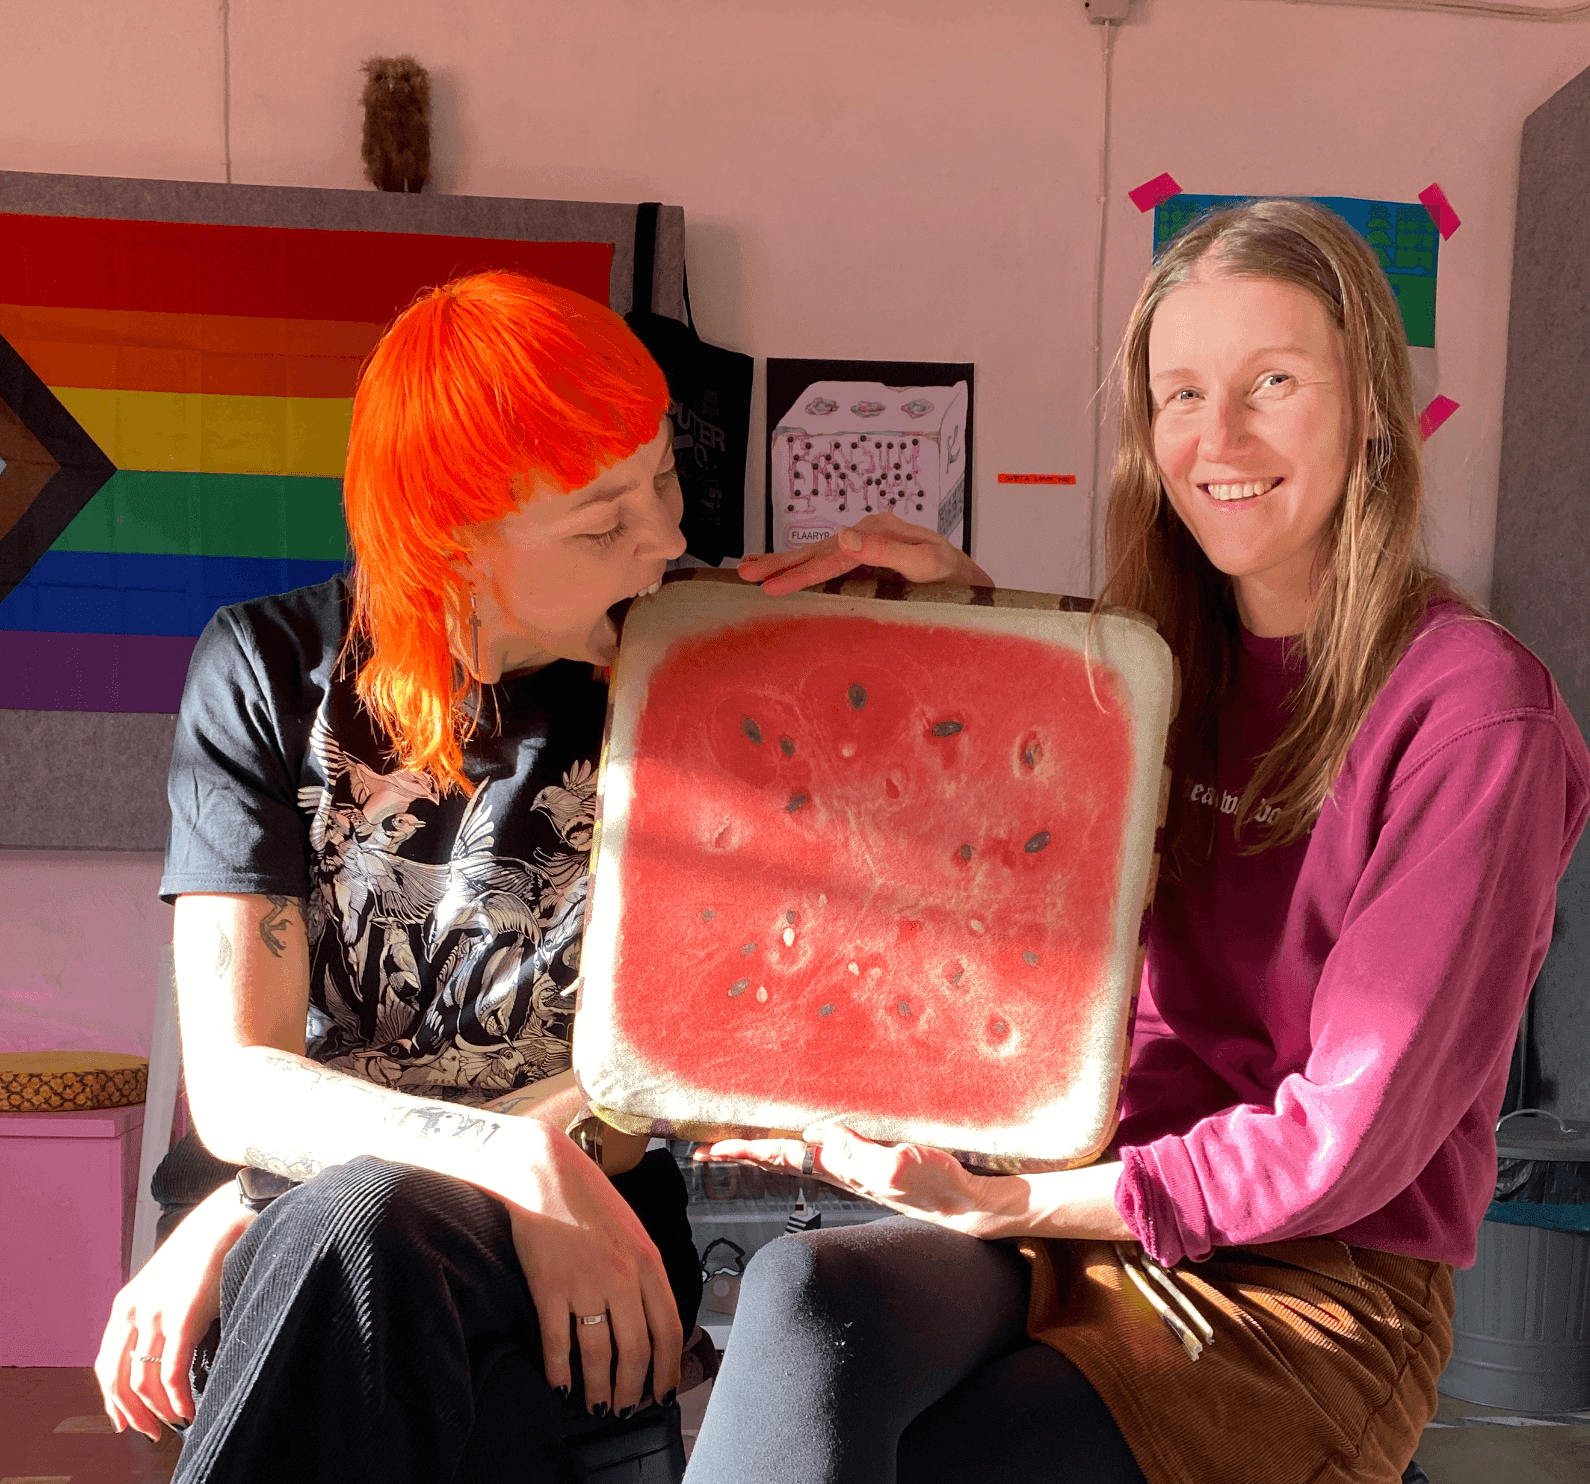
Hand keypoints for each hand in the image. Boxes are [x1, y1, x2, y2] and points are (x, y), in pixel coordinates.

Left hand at [95, 1183, 251, 1438]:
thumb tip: (162, 1352)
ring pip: (144, 1383)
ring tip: (174, 1422)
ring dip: (157, 1411)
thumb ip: (156, 1313)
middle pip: (119, 1380)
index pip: (106, 1366)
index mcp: (126, 1305)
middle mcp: (133, 1312)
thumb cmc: (204, 1251)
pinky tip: (188, 1410)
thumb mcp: (166, 1282)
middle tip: (149, 1432)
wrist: (227, 1220)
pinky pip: (172, 1373)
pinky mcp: (182, 1320)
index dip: (112, 1399)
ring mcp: (156, 1316)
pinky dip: (178, 1399)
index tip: (124, 1420)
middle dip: (132, 1414)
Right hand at [506, 1126, 682, 1416]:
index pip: (669, 1330)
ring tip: (596, 1407)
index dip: (668, 1370)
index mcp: (649, 1262)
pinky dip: (559, 1373)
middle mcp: (622, 1276)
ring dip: (598, 1390)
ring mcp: (585, 1283)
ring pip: (598, 1355)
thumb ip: (643, 1274)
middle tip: (626, 1409)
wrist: (546, 1173)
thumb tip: (650, 1321)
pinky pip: (557, 1343)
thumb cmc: (590, 1201)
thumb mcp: (633, 1232)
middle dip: (633, 1389)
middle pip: (636, 1351)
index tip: (663, 1393)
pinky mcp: (549, 1288)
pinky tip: (560, 1386)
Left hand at [694, 1123, 1014, 1238]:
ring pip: (795, 1155)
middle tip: (704, 1148)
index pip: (781, 1156)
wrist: (964, 1207)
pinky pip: (820, 1151)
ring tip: (735, 1143)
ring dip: (763, 1149)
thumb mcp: (897, 1163)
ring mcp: (852, 1168)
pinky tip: (795, 1139)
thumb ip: (857, 1151)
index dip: (746, 1151)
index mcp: (839, 1168)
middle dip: (741, 1152)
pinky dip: (796, 1144)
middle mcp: (838, 1169)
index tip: (712, 1148)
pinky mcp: (869, 1164)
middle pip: (778, 1159)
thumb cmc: (936, 1186)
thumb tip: (815, 1134)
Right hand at [737, 511, 994, 595]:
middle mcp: (869, 531)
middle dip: (779, 563)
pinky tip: (783, 567)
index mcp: (879, 530)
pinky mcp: (866, 555)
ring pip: (818, 553)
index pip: (832, 557)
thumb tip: (845, 535)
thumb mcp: (926, 565)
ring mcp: (866, 541)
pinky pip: (828, 560)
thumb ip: (888, 551)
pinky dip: (802, 563)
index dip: (800, 573)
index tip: (771, 587)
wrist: (972, 581)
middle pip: (817, 550)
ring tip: (749, 568)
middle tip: (744, 573)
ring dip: (783, 562)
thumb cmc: (955, 579)